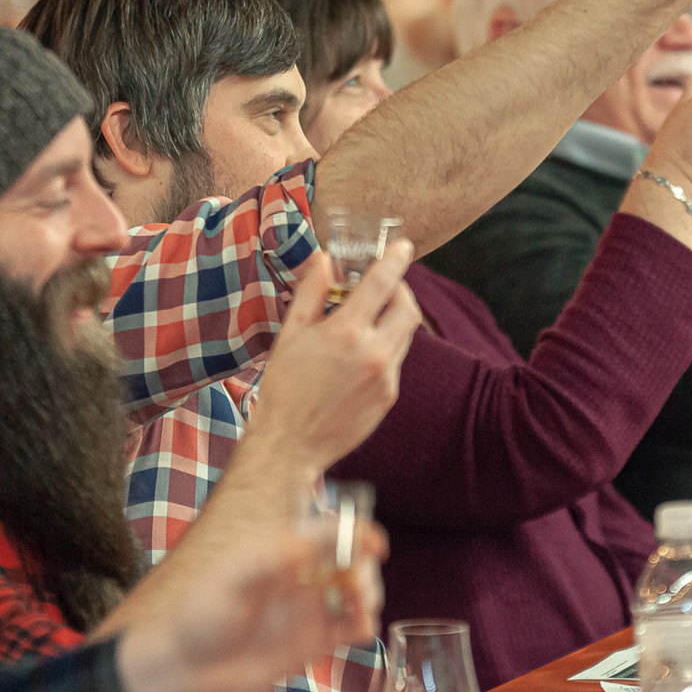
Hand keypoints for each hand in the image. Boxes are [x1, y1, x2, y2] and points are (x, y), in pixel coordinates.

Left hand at [116, 521, 388, 691]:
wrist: (185, 668)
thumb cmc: (202, 613)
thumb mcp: (233, 578)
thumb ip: (273, 558)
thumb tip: (313, 540)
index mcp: (285, 549)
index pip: (330, 530)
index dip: (357, 531)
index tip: (375, 545)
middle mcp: (304, 574)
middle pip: (351, 559)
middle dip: (364, 567)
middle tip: (360, 587)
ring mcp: (311, 607)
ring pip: (356, 591)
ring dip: (368, 594)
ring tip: (362, 609)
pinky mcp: (314, 641)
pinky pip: (350, 628)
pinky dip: (364, 624)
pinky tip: (362, 627)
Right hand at [248, 241, 420, 470]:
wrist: (290, 444)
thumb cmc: (283, 387)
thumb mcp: (291, 334)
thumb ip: (311, 292)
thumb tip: (324, 258)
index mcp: (346, 333)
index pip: (382, 284)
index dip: (395, 260)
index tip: (404, 247)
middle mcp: (374, 353)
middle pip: (408, 309)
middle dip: (401, 291)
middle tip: (386, 286)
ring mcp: (385, 378)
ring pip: (405, 335)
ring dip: (394, 320)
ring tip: (368, 320)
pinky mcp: (389, 397)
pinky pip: (396, 361)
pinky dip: (386, 348)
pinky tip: (360, 355)